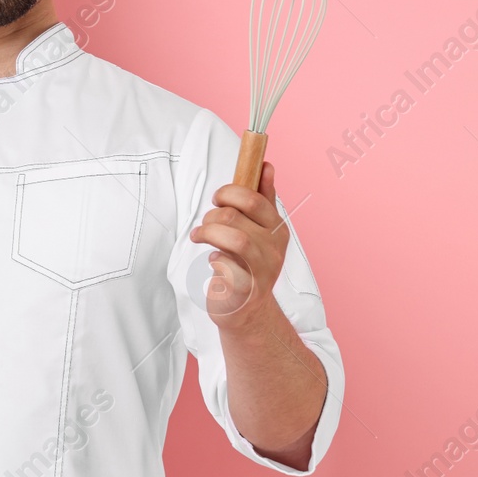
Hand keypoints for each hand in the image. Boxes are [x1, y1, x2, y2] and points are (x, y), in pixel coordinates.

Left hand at [190, 159, 290, 327]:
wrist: (247, 311)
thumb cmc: (248, 265)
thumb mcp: (259, 230)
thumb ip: (263, 198)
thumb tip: (266, 165)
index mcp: (277, 229)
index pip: (255, 199)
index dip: (230, 192)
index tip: (218, 198)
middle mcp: (274, 249)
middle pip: (236, 216)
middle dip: (213, 215)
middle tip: (205, 222)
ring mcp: (262, 270)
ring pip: (234, 239)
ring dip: (208, 233)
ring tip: (200, 237)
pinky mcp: (246, 290)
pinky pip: (227, 266)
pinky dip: (215, 260)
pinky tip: (214, 261)